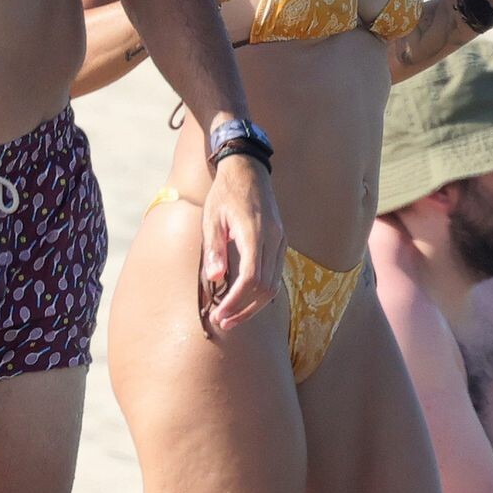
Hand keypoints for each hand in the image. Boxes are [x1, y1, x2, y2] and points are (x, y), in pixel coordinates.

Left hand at [199, 153, 285, 332]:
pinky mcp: (281, 242)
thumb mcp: (211, 218)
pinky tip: (244, 299)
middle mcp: (273, 239)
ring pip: (274, 285)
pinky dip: (261, 292)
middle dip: (244, 310)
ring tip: (231, 316)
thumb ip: (214, 249)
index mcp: (254, 233)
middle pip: (265, 288)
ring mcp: (281, 241)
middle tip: (223, 323)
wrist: (247, 170)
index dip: (236, 302)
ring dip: (253, 306)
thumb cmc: (224, 194)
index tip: (218, 315)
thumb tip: (214, 279)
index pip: (251, 278)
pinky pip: (275, 275)